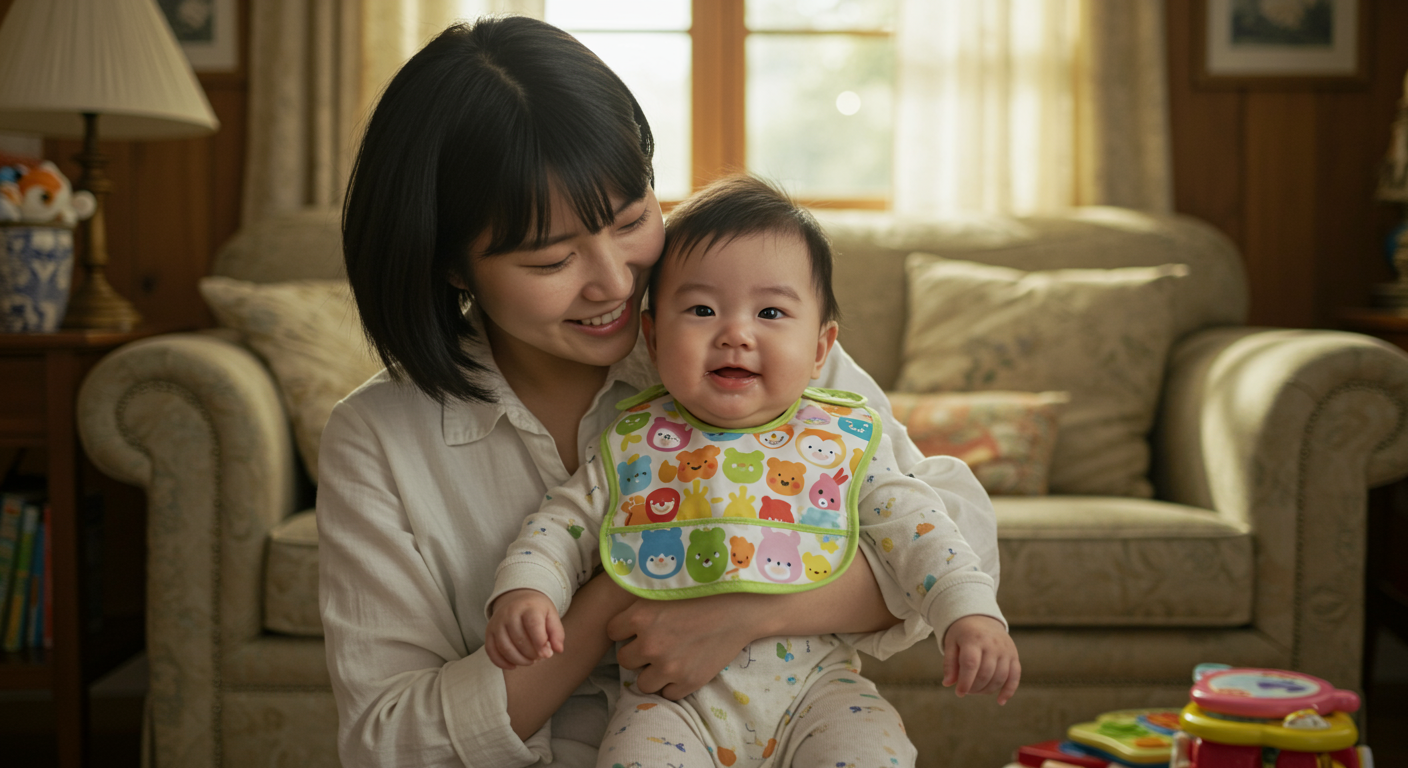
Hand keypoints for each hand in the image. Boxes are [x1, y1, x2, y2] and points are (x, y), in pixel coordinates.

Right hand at [486, 589, 564, 669]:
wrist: (517, 598)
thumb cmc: (536, 610)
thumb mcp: (551, 615)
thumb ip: (557, 633)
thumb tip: (558, 650)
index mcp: (528, 607)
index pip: (533, 625)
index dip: (540, 643)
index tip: (547, 655)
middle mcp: (510, 613)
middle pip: (519, 640)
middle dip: (532, 654)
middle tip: (539, 657)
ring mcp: (497, 622)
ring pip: (505, 648)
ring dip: (519, 660)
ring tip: (529, 661)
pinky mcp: (489, 632)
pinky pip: (491, 651)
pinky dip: (502, 663)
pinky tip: (513, 665)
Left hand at [607, 593, 758, 700]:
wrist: (741, 608)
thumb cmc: (704, 592)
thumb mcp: (665, 588)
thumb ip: (640, 603)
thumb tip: (620, 610)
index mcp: (640, 616)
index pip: (612, 632)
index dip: (624, 629)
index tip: (637, 627)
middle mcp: (650, 644)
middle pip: (624, 659)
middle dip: (637, 652)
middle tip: (654, 643)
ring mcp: (669, 666)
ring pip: (642, 683)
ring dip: (651, 673)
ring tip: (667, 660)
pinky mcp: (688, 682)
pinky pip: (667, 694)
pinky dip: (672, 685)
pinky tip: (682, 669)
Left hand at [941, 614, 1020, 704]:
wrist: (981, 617)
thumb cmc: (962, 633)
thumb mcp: (951, 643)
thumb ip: (949, 663)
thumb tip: (948, 684)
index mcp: (974, 638)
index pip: (971, 664)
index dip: (965, 682)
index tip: (959, 693)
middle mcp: (993, 644)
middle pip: (986, 673)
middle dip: (974, 688)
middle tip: (966, 690)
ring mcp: (1006, 650)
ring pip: (1000, 677)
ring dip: (987, 690)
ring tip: (976, 690)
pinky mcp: (1014, 655)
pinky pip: (1015, 676)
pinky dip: (1009, 690)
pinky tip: (1000, 701)